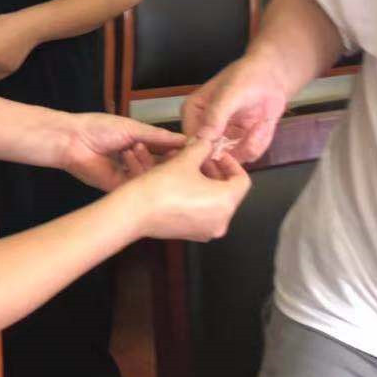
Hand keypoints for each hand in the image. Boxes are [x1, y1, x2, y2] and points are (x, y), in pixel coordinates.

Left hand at [58, 112, 186, 191]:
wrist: (73, 140)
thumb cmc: (99, 128)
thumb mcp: (133, 128)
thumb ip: (158, 137)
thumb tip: (184, 140)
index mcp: (141, 146)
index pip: (167, 152)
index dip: (179, 152)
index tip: (193, 149)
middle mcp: (137, 163)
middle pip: (162, 168)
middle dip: (170, 162)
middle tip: (177, 156)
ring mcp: (129, 177)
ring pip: (152, 178)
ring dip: (148, 163)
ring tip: (137, 148)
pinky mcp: (120, 188)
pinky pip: (138, 185)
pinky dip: (138, 172)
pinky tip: (133, 158)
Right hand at [120, 136, 250, 241]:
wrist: (134, 212)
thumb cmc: (162, 187)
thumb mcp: (185, 160)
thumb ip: (202, 148)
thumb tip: (208, 142)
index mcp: (226, 202)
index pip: (242, 180)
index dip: (231, 162)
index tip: (216, 153)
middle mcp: (221, 221)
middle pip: (228, 191)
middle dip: (214, 171)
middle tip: (201, 157)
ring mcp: (206, 231)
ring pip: (214, 201)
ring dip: (204, 182)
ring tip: (187, 167)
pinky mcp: (192, 234)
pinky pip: (201, 212)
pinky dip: (196, 197)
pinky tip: (180, 183)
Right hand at [180, 55, 292, 163]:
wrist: (273, 75)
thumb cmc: (246, 77)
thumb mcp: (230, 94)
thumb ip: (215, 115)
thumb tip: (203, 139)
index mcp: (193, 114)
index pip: (191, 142)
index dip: (206, 153)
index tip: (229, 146)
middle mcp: (205, 130)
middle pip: (212, 157)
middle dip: (236, 149)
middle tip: (253, 134)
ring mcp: (223, 139)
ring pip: (234, 159)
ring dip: (251, 143)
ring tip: (261, 123)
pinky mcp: (241, 143)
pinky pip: (249, 155)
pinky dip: (260, 141)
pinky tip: (263, 123)